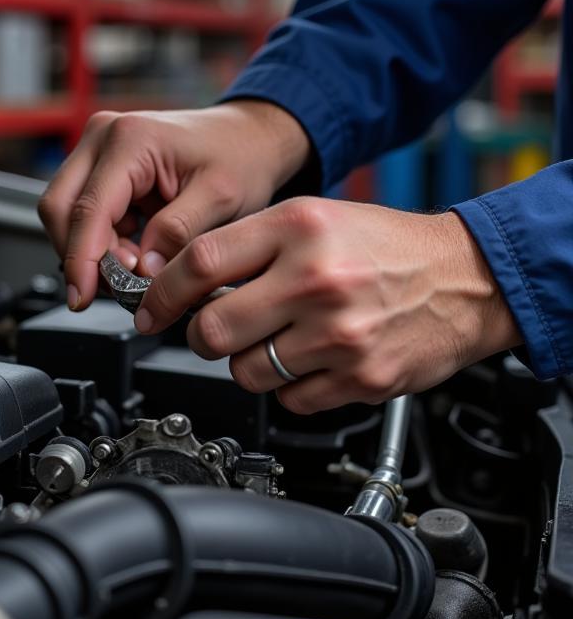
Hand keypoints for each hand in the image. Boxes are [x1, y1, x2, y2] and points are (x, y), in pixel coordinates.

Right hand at [38, 102, 310, 308]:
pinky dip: (101, 242)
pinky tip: (134, 252)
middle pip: (59, 208)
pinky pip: (82, 213)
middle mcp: (103, 137)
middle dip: (80, 256)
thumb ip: (178, 233)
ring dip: (91, 251)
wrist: (248, 138)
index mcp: (130, 140)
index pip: (87, 209)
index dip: (81, 260)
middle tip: (118, 287)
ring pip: (66, 213)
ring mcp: (96, 150)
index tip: (83, 296)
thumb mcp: (221, 198)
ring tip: (136, 268)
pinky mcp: (100, 168)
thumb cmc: (239, 157)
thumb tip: (142, 269)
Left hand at [134, 197, 521, 412]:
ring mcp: (340, 334)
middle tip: (215, 328)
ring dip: (248, 362)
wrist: (467, 279)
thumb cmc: (386, 247)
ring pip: (245, 372)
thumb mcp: (315, 218)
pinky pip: (289, 400)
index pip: (200, 263)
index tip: (151, 307)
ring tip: (279, 340)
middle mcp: (317, 279)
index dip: (162, 292)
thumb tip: (182, 281)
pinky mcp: (361, 378)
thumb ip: (250, 245)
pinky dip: (289, 387)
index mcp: (299, 227)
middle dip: (200, 335)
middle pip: (212, 328)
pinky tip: (312, 359)